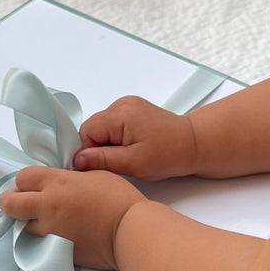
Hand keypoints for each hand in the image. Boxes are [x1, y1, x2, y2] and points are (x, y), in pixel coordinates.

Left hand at [0, 166, 144, 269]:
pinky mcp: (55, 250)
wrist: (129, 230)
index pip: (23, 177)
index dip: (25, 181)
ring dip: (25, 222)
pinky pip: (37, 244)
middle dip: (9, 201)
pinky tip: (54, 236)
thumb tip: (58, 185)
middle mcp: (47, 205)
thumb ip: (69, 178)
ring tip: (40, 221)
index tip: (31, 184)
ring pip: (20, 227)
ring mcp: (49, 230)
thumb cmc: (118, 198)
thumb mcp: (93, 176)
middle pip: (10, 203)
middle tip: (17, 202)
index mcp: (57, 182)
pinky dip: (39, 239)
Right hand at [74, 96, 196, 180]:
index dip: (88, 151)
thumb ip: (102, 160)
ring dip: (107, 144)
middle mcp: (121, 104)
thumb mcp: (133, 163)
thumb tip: (77, 160)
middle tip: (118, 162)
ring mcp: (127, 105)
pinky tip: (129, 147)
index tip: (101, 166)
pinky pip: (111, 125)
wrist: (193, 144)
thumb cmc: (169, 154)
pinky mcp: (131, 109)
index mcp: (120, 114)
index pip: (86, 132)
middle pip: (92, 128)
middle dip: (98, 148)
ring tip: (127, 154)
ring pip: (101, 128)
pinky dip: (114, 138)